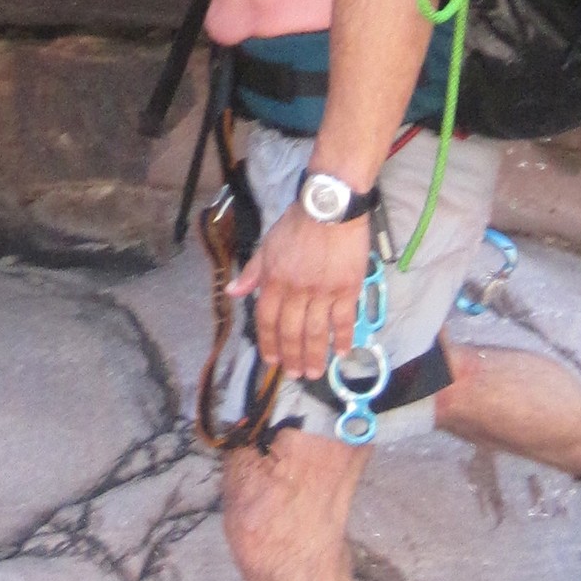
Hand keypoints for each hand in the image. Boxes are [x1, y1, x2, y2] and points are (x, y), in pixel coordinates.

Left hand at [230, 203, 374, 380]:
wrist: (330, 206)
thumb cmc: (298, 224)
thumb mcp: (268, 245)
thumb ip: (253, 273)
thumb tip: (233, 293)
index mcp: (274, 280)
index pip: (267, 320)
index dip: (268, 344)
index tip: (272, 361)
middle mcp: (296, 290)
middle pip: (291, 332)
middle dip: (292, 357)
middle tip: (296, 374)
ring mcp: (323, 291)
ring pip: (317, 332)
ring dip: (315, 356)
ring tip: (314, 373)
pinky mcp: (347, 288)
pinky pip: (344, 320)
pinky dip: (343, 338)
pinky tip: (342, 352)